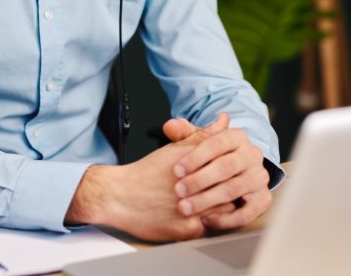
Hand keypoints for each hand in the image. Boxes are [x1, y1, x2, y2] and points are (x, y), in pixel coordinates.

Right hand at [64, 115, 229, 240]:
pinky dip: (207, 225)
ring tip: (210, 203)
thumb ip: (203, 136)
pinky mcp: (185, 230)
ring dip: (220, 207)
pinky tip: (199, 217)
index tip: (228, 171)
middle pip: (229, 188)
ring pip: (223, 210)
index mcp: (195, 164)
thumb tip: (224, 120)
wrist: (119, 195)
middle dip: (228, 188)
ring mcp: (190, 209)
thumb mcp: (175, 148)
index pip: (229, 166)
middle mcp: (194, 186)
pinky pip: (208, 229)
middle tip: (222, 189)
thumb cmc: (146, 172)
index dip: (231, 169)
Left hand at [166, 112, 272, 230]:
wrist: (233, 175)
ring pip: (233, 189)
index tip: (176, 170)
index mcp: (237, 136)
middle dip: (199, 180)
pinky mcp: (263, 199)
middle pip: (225, 166)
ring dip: (207, 200)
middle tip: (178, 191)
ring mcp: (260, 177)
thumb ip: (182, 134)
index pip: (216, 142)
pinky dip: (225, 219)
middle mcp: (252, 155)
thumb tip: (170, 125)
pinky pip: (247, 212)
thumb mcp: (196, 143)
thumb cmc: (209, 158)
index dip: (194, 157)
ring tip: (186, 207)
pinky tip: (206, 220)